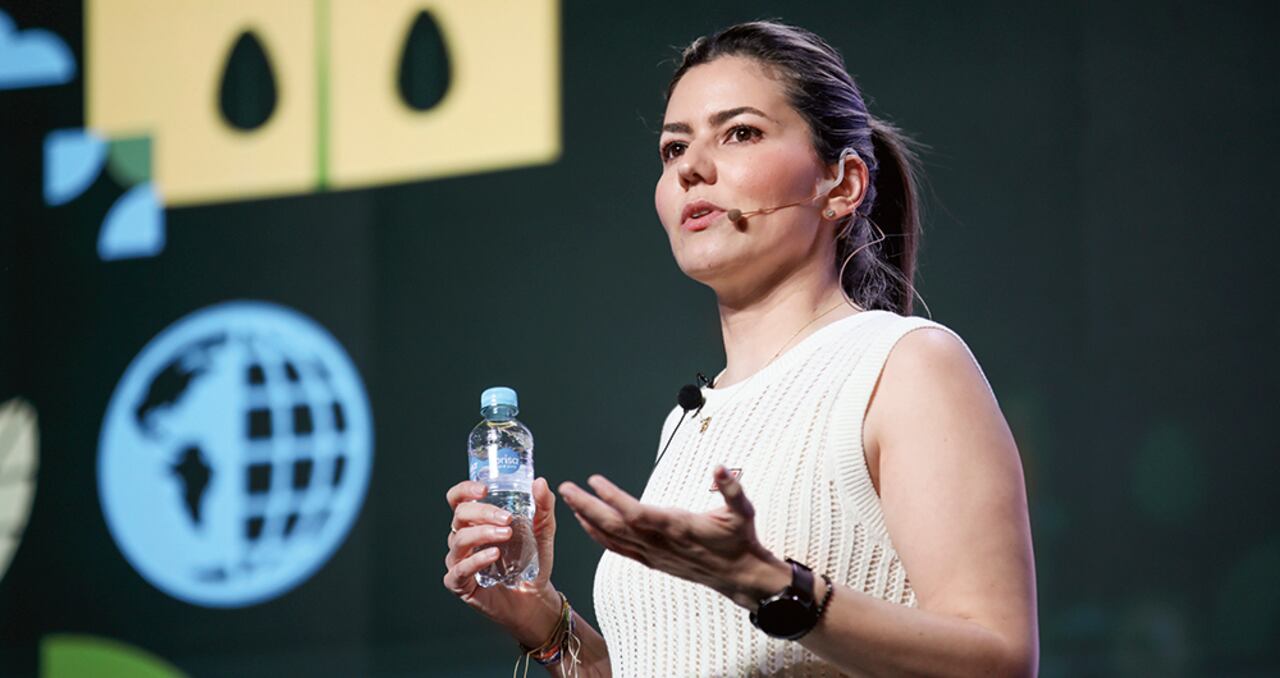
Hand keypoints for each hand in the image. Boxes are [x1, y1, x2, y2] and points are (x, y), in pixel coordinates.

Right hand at [442, 477, 561, 646]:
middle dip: (483, 512)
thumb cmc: (532, 563)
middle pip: (460, 515)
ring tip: (506, 534)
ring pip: (459, 540)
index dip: (465, 490)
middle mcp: (463, 539)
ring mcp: (459, 561)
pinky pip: (459, 570)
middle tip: (507, 518)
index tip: (485, 489)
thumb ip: (543, 507)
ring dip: (483, 533)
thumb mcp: (543, 531)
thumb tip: (540, 482)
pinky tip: (494, 555)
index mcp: (476, 522)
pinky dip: (476, 560)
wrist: (536, 598)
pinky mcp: (459, 584)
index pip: (458, 499)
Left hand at [558, 465, 789, 608]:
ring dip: (588, 519)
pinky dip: (599, 536)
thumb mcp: (743, 510)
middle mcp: (660, 542)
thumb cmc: (739, 540)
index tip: (595, 480)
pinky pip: (619, 549)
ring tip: (569, 501)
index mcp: (677, 526)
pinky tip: (586, 524)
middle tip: (566, 488)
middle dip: (587, 506)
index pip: (637, 512)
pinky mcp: (652, 560)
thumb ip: (732, 489)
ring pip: (613, 538)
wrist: (739, 575)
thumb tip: (721, 469)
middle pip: (615, 525)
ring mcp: (653, 553)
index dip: (614, 498)